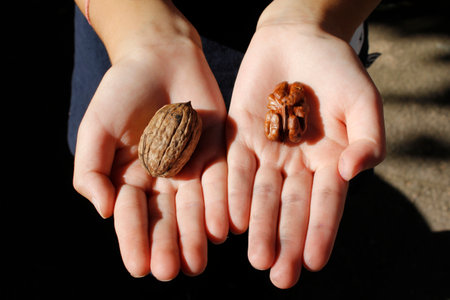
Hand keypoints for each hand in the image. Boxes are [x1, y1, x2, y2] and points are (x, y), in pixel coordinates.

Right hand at [73, 38, 227, 279]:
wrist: (161, 58)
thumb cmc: (122, 90)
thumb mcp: (96, 127)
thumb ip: (91, 170)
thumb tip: (105, 211)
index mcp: (131, 180)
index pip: (132, 216)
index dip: (134, 240)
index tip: (139, 266)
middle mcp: (163, 182)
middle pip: (166, 219)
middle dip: (168, 245)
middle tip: (171, 271)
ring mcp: (191, 170)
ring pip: (195, 208)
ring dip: (196, 234)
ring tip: (196, 260)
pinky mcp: (217, 154)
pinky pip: (220, 182)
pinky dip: (221, 203)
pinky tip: (223, 226)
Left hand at [226, 24, 384, 287]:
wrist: (298, 38)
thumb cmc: (337, 69)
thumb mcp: (363, 102)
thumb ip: (367, 140)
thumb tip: (353, 174)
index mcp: (329, 161)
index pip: (325, 204)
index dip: (320, 232)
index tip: (314, 262)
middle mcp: (296, 164)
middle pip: (290, 207)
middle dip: (285, 240)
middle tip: (278, 274)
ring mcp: (266, 152)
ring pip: (261, 195)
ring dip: (258, 226)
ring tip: (256, 256)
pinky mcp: (239, 137)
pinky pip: (235, 169)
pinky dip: (234, 193)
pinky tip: (231, 220)